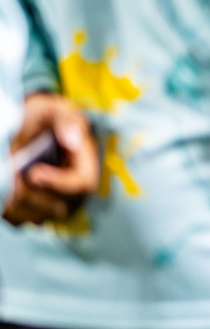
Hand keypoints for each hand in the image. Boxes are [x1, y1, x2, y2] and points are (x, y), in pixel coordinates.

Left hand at [4, 93, 96, 225]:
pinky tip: (6, 186)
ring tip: (9, 175)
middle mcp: (71, 184)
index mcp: (83, 159)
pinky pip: (21, 219)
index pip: (83, 184)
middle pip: (63, 206)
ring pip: (40, 216)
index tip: (34, 172)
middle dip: (34, 193)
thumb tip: (74, 141)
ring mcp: (51, 199)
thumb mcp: (49, 108)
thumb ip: (67, 119)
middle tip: (14, 174)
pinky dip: (9, 206)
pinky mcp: (30, 209)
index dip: (60, 183)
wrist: (13, 126)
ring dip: (20, 199)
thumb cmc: (33, 116)